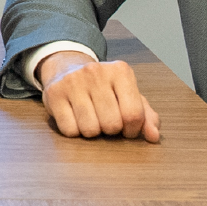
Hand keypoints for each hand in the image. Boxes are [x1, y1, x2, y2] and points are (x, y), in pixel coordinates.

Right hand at [38, 50, 161, 141]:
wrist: (67, 68)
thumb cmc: (104, 88)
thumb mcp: (128, 95)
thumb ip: (146, 116)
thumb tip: (153, 136)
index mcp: (120, 71)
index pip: (133, 114)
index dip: (132, 130)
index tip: (127, 128)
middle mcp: (96, 72)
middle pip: (112, 124)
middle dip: (111, 130)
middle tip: (106, 120)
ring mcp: (72, 82)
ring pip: (90, 129)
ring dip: (93, 132)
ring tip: (91, 119)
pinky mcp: (53, 94)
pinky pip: (69, 130)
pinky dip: (74, 131)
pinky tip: (75, 118)